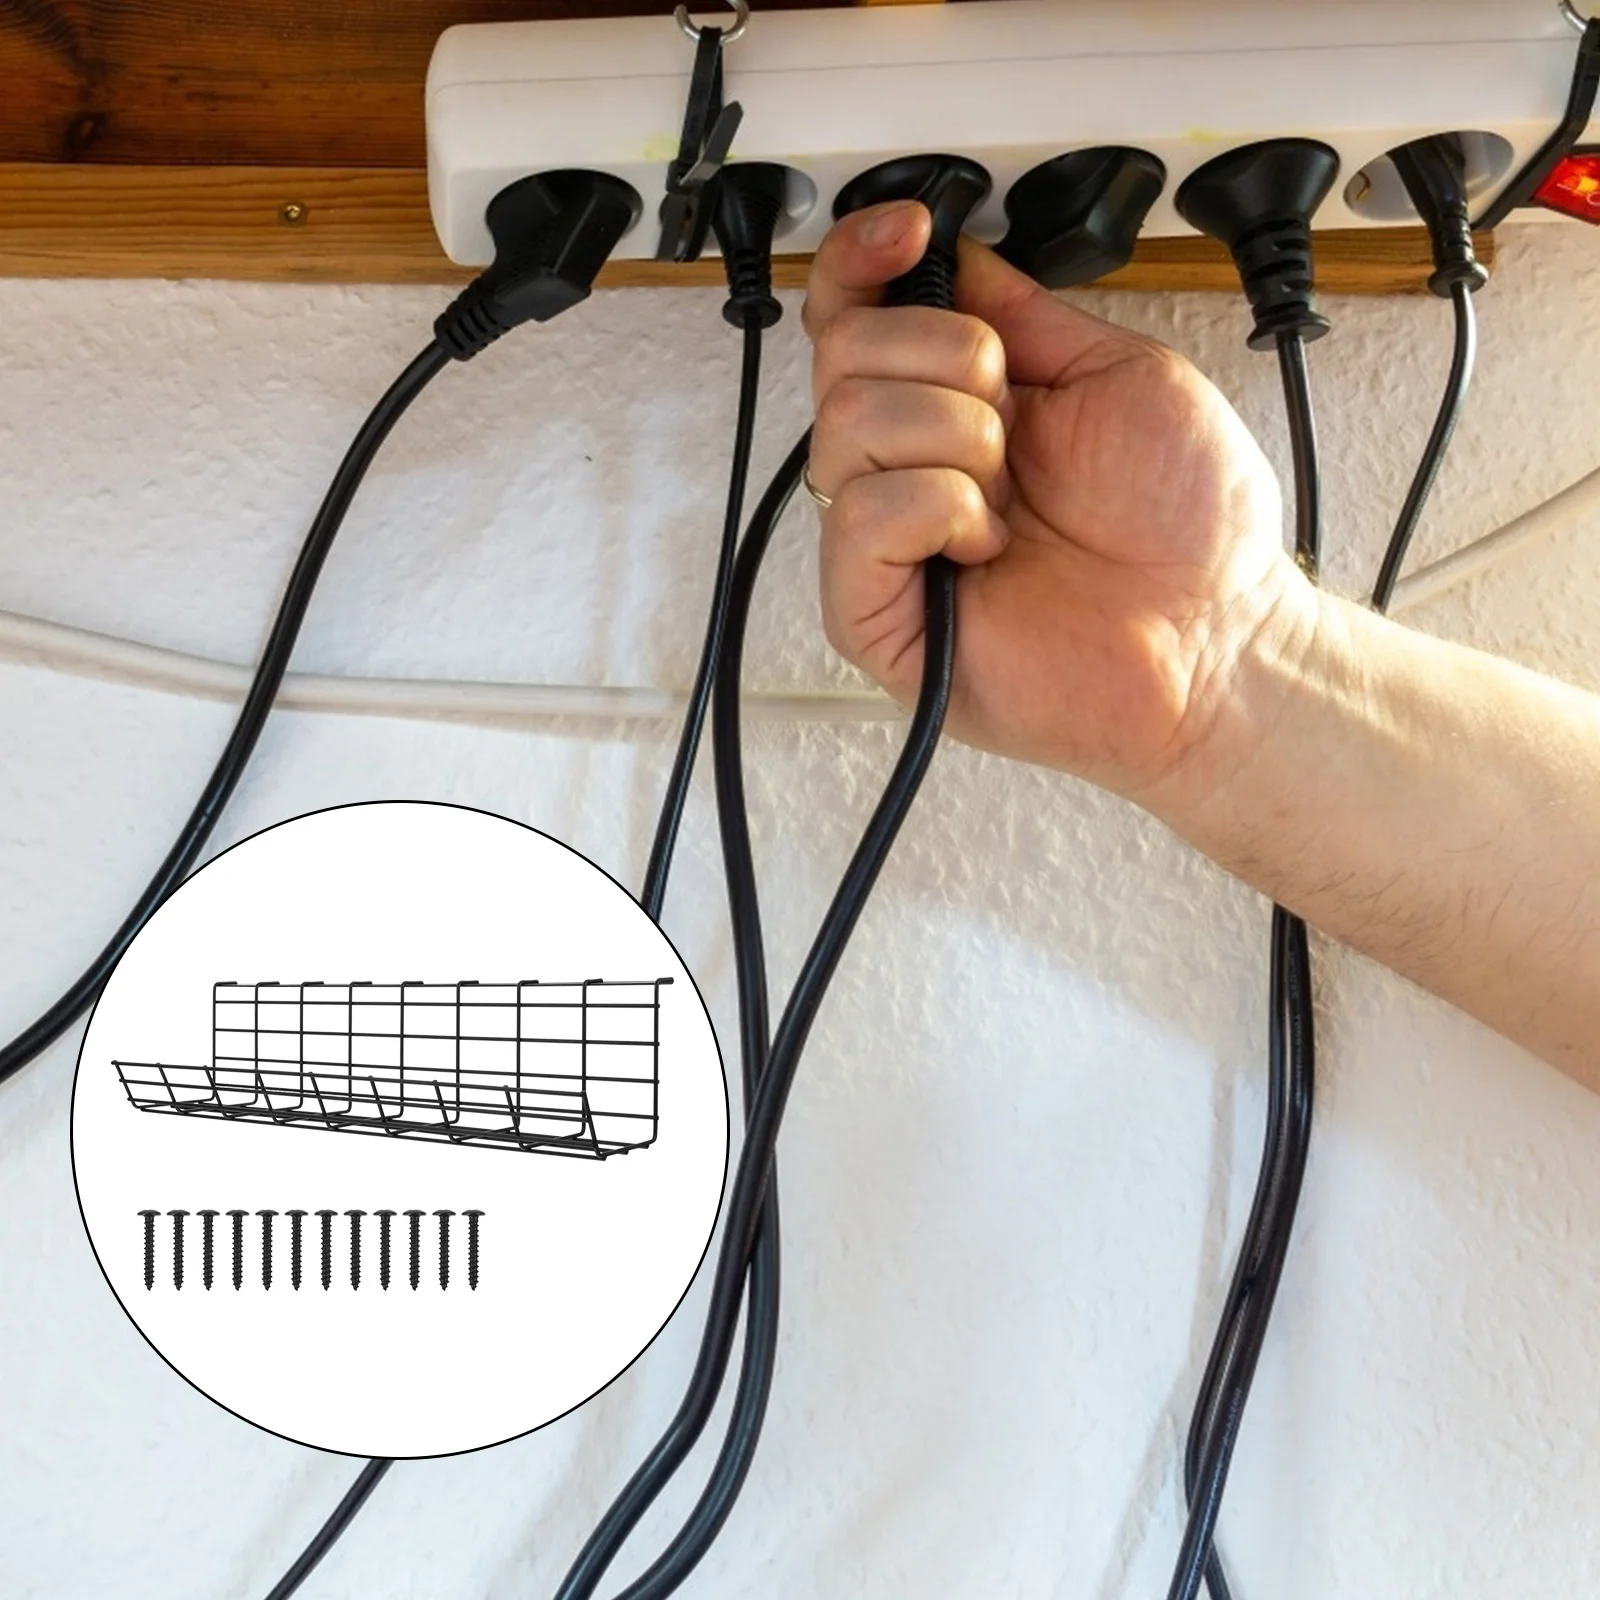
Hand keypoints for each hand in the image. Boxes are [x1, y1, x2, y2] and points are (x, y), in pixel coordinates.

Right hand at [803, 201, 1316, 813]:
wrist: (1218, 641)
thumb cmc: (1190, 531)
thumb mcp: (1119, 375)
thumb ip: (1025, 315)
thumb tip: (955, 257)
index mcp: (958, 411)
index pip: (856, 321)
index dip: (859, 262)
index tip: (907, 233)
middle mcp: (914, 470)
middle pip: (841, 356)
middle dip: (946, 359)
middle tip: (1016, 420)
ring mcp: (891, 545)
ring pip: (846, 426)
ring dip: (955, 437)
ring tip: (1012, 496)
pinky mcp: (878, 616)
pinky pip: (861, 516)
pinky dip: (936, 508)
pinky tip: (987, 544)